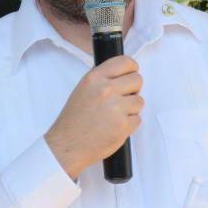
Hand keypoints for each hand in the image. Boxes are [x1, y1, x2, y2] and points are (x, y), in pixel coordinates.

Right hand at [45, 55, 142, 178]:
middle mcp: (106, 90)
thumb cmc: (74, 119)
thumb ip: (102, 79)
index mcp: (95, 78)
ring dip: (131, 108)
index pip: (125, 62)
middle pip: (137, 80)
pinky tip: (115, 126)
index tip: (131, 74)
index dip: (132, 68)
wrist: (68, 145)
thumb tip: (122, 74)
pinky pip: (137, 119)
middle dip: (133, 89)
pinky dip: (130, 124)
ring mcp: (116, 108)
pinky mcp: (123, 125)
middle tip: (122, 98)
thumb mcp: (83, 89)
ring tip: (115, 115)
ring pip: (139, 101)